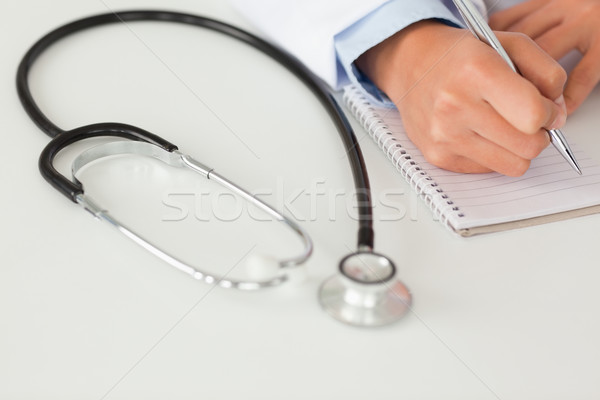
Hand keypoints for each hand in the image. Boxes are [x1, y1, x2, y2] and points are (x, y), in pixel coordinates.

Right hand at [355, 21, 566, 175]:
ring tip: (505, 128)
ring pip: (513, 166)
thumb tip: (557, 115)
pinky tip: (479, 133)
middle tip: (527, 120)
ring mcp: (444, 136)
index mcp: (475, 72)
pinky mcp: (438, 157)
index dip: (550, 114)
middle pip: (528, 146)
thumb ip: (545, 73)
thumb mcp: (509, 44)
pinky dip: (492, 155)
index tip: (546, 108)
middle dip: (537, 135)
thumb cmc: (459, 56)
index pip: (533, 115)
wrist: (411, 66)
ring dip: (516, 149)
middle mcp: (455, 106)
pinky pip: (489, 171)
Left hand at [489, 0, 599, 113]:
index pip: (507, 25)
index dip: (492, 51)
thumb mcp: (563, 7)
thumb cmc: (598, 13)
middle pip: (521, 43)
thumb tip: (499, 46)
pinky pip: (583, 74)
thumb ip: (536, 21)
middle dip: (507, 72)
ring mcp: (590, 23)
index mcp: (551, 0)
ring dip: (534, 86)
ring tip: (527, 109)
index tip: (481, 72)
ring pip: (546, 57)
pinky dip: (568, 96)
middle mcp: (567, 7)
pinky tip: (561, 110)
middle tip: (496, 99)